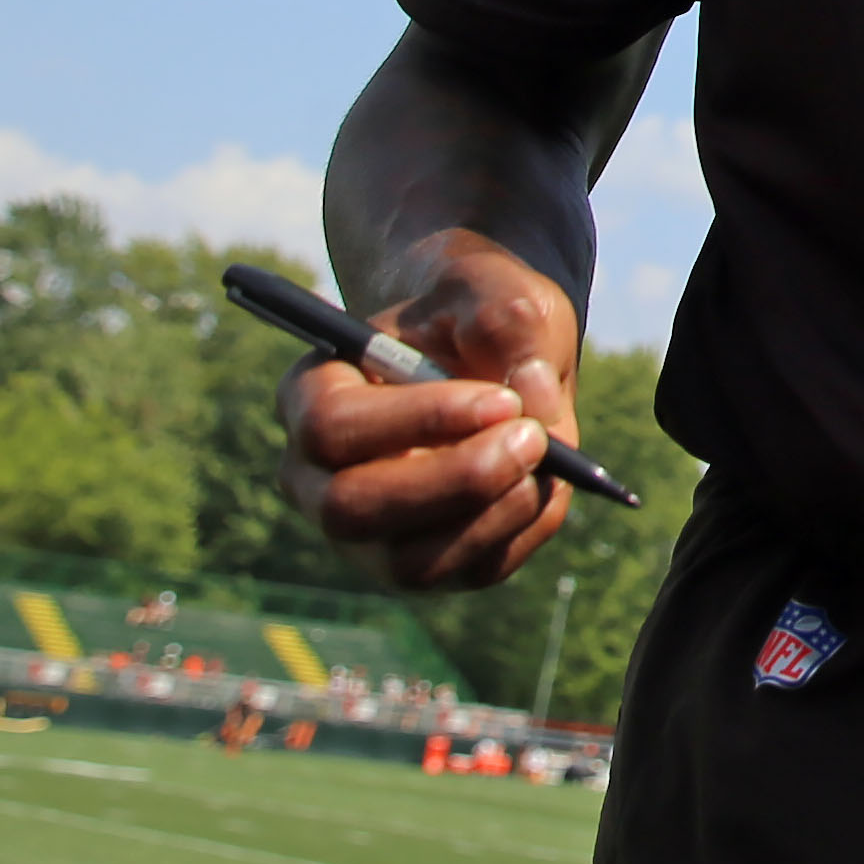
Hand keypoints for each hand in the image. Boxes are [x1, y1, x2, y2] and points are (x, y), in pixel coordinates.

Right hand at [277, 231, 581, 593]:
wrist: (493, 349)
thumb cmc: (477, 314)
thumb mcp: (495, 290)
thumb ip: (507, 323)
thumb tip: (531, 395)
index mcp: (312, 394)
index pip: (332, 427)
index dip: (418, 422)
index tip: (502, 401)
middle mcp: (319, 476)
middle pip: (350, 510)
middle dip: (454, 481)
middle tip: (533, 440)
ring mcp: (366, 531)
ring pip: (407, 562)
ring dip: (491, 515)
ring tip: (548, 455)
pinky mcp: (424, 562)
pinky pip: (466, 573)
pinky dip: (522, 531)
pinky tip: (551, 481)